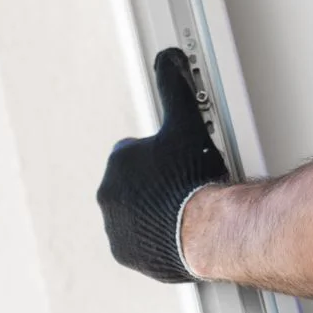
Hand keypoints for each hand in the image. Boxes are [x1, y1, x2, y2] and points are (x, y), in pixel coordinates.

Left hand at [97, 48, 230, 282]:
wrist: (203, 230)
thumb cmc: (193, 178)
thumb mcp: (185, 123)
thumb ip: (174, 88)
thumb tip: (168, 60)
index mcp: (118, 164)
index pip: (134, 154)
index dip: (158, 156)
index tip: (175, 161)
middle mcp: (109, 195)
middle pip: (134, 184)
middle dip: (155, 184)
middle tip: (184, 185)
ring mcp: (116, 226)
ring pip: (135, 212)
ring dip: (154, 211)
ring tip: (183, 210)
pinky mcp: (126, 252)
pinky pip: (138, 240)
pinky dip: (154, 236)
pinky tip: (177, 231)